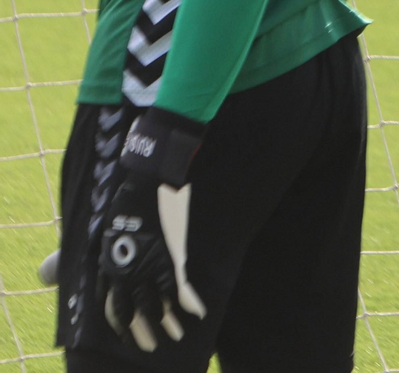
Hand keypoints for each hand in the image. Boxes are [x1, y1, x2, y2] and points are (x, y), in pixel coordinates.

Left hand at [98, 109, 206, 351]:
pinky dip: (190, 303)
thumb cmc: (130, 189)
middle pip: (131, 310)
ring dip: (168, 324)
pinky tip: (199, 313)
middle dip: (141, 331)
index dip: (119, 320)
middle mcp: (125, 267)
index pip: (109, 302)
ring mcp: (148, 263)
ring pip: (156, 305)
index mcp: (110, 259)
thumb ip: (103, 240)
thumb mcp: (110, 219)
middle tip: (150, 347)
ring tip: (177, 337)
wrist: (149, 171)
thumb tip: (79, 256)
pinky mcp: (169, 255)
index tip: (126, 332)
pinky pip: (179, 288)